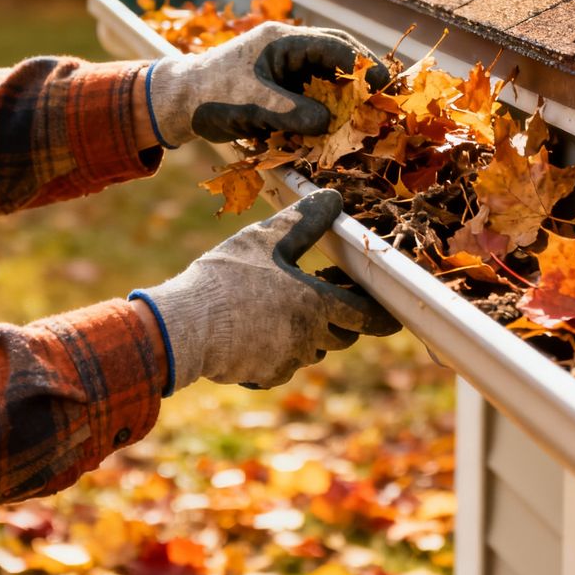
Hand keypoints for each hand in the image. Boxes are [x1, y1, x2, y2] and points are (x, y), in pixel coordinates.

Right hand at [131, 189, 399, 393]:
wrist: (183, 328)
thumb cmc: (225, 279)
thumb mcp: (265, 238)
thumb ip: (304, 220)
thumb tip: (332, 198)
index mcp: (316, 306)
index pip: (365, 316)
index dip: (380, 315)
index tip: (391, 316)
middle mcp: (308, 340)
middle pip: (341, 335)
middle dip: (341, 318)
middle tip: (324, 292)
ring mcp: (286, 362)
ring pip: (311, 349)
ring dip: (308, 332)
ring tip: (282, 304)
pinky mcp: (263, 376)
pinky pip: (282, 363)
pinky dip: (278, 347)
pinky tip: (253, 327)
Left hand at [145, 22, 389, 146]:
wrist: (178, 102)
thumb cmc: (211, 94)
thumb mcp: (253, 103)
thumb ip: (292, 111)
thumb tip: (329, 124)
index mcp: (283, 40)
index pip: (335, 46)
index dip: (362, 64)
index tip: (383, 84)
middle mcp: (288, 50)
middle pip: (336, 58)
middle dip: (360, 78)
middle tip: (383, 99)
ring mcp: (284, 68)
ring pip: (326, 78)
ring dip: (343, 96)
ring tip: (364, 115)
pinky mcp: (279, 88)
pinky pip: (311, 95)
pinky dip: (324, 109)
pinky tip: (333, 126)